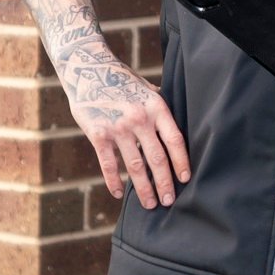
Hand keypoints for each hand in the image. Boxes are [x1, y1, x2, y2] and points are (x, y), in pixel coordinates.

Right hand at [63, 46, 190, 208]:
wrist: (89, 70)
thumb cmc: (123, 80)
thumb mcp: (148, 88)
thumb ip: (161, 107)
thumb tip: (181, 122)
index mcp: (156, 107)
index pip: (174, 140)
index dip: (181, 162)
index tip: (186, 179)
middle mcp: (139, 119)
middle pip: (157, 158)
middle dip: (164, 183)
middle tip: (169, 201)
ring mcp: (118, 128)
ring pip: (135, 167)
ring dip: (144, 189)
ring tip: (150, 204)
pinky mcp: (98, 134)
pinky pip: (109, 165)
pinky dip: (114, 182)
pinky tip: (119, 193)